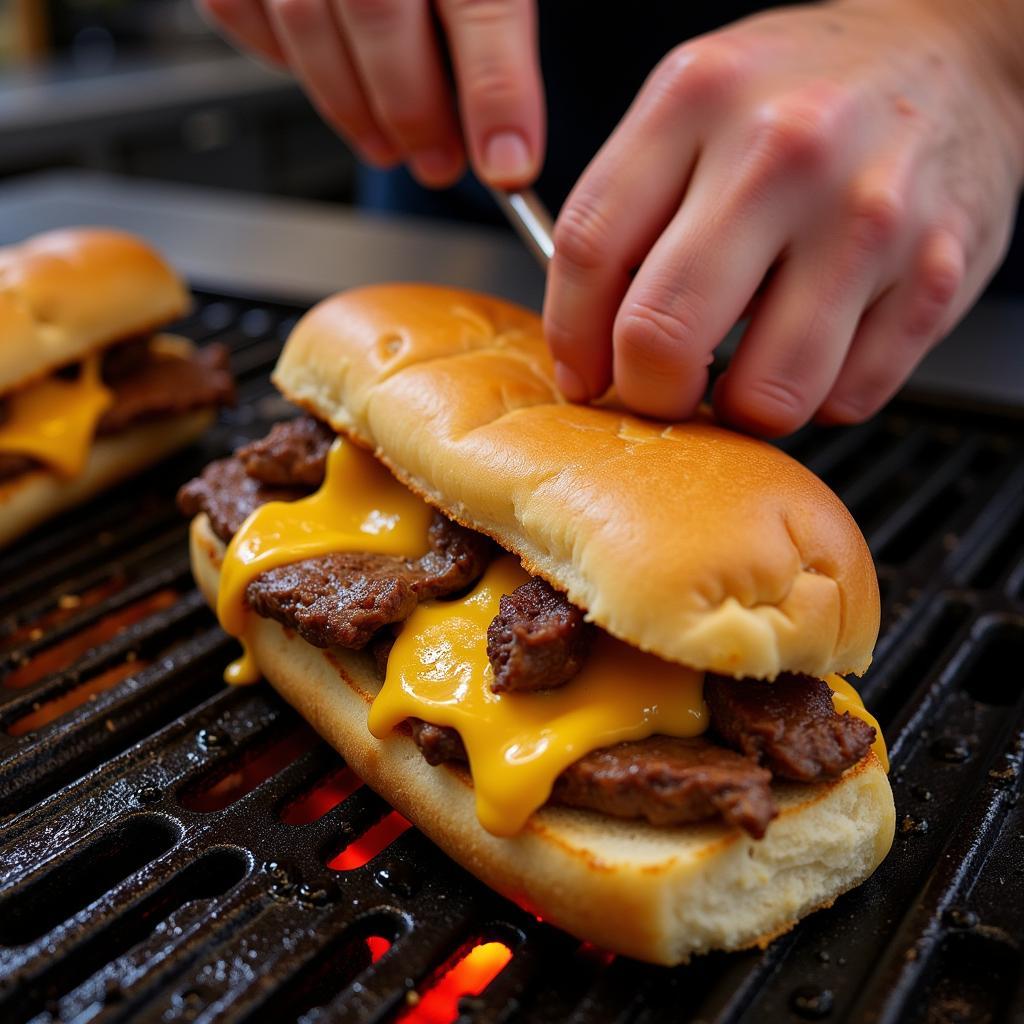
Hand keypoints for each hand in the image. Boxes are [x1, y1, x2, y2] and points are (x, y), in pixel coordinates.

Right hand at [198, 0, 543, 188]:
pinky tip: (331, 82)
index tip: (509, 165)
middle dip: (415, 110)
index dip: (496, 87)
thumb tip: (506, 137)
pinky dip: (287, 63)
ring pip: (305, 19)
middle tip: (441, 165)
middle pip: (381, 10)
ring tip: (391, 147)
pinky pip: (239, 10)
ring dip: (352, 106)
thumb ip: (492, 19)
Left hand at [543, 0, 1023, 434]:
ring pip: (767, 395)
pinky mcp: (939, 276)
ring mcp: (868, 217)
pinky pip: (847, 399)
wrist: (955, 55)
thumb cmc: (808, 94)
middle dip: (649, 394)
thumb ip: (630, 206)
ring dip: (742, 410)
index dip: (571, 338)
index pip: (590, 249)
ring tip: (746, 372)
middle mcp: (784, 152)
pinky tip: (819, 347)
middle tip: (661, 390)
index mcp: (697, 98)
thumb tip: (588, 338)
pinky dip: (820, 397)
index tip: (583, 373)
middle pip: (661, 335)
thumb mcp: (696, 104)